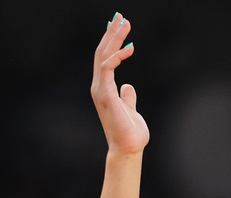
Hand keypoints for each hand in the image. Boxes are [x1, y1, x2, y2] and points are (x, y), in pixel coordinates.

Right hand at [91, 12, 148, 154]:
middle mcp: (99, 87)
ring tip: (124, 23)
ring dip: (113, 38)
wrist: (129, 149)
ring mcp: (100, 90)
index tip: (119, 26)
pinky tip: (129, 48)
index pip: (105, 59)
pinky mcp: (105, 94)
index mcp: (104, 88)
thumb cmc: (130, 133)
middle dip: (111, 33)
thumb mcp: (131, 109)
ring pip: (103, 56)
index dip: (111, 41)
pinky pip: (108, 68)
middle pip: (102, 53)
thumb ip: (128, 98)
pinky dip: (117, 56)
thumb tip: (128, 87)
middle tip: (120, 16)